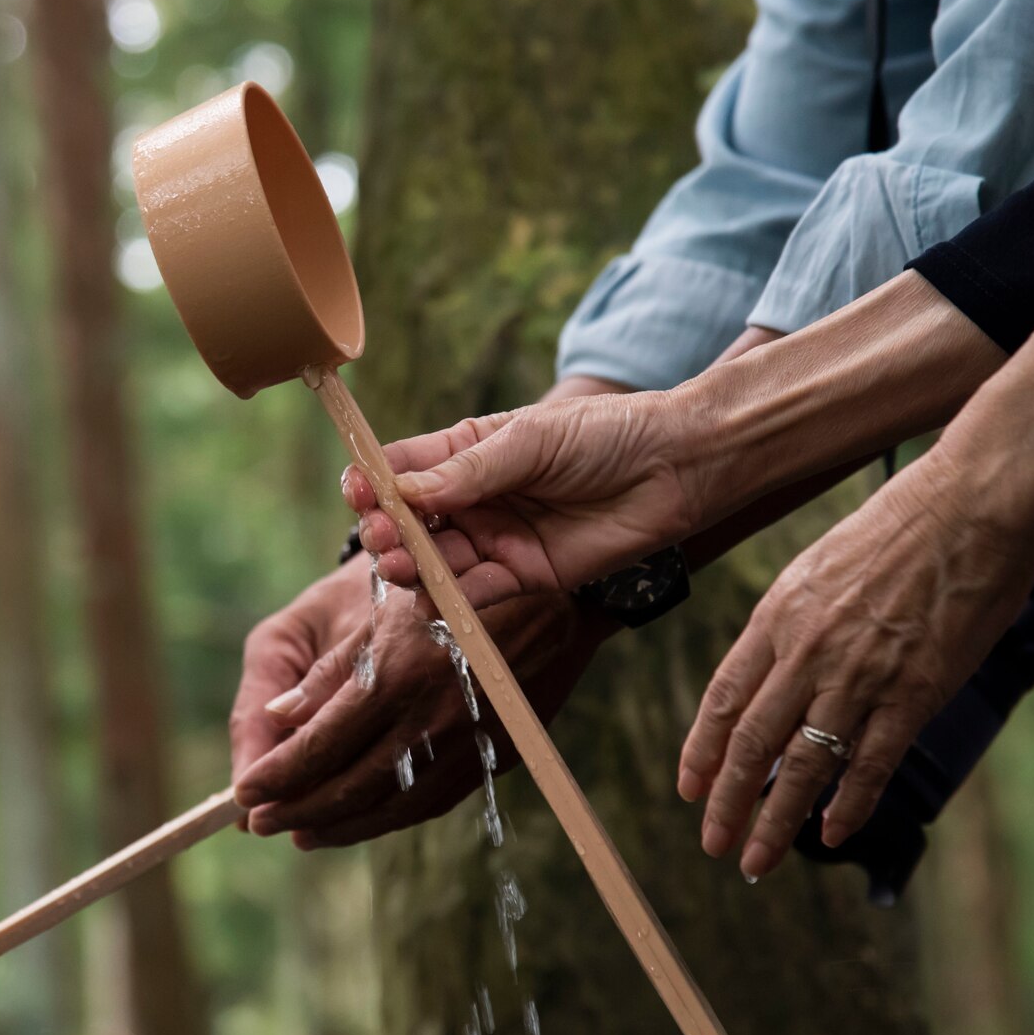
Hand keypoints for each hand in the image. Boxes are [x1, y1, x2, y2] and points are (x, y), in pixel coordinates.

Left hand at [234, 568, 604, 847]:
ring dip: (335, 825)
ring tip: (299, 832)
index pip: (320, 744)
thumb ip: (330, 671)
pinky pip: (424, 806)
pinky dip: (381, 821)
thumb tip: (276, 718)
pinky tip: (355, 823)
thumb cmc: (453, 594)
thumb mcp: (386, 612)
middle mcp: (429, 719)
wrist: (552, 602)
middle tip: (259, 822)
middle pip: (347, 786)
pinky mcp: (488, 762)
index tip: (244, 791)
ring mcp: (463, 746)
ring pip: (385, 806)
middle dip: (296, 809)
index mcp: (396, 676)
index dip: (277, 774)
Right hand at [347, 390, 705, 607]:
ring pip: (434, 563)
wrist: (677, 467)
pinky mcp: (524, 576)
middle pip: (408, 523)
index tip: (355, 492)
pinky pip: (475, 595)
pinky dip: (451, 600)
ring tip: (401, 564)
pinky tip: (437, 596)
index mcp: (465, 453)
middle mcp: (472, 500)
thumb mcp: (529, 440)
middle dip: (387, 532)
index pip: (401, 470)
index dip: (372, 483)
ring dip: (411, 567)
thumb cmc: (606, 434)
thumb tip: (403, 492)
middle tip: (383, 537)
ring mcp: (495, 540)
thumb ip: (467, 471)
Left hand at [681, 453, 1033, 879]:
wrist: (966, 509)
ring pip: (804, 765)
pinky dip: (850, 804)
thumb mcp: (816, 567)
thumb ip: (792, 624)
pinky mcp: (913, 693)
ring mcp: (859, 676)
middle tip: (713, 843)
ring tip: (757, 859)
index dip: (701, 751)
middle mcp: (806, 652)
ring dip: (777, 819)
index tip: (689, 789)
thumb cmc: (896, 527)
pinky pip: (872, 762)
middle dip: (728, 802)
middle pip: (751, 743)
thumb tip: (775, 670)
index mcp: (776, 618)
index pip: (722, 699)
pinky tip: (833, 832)